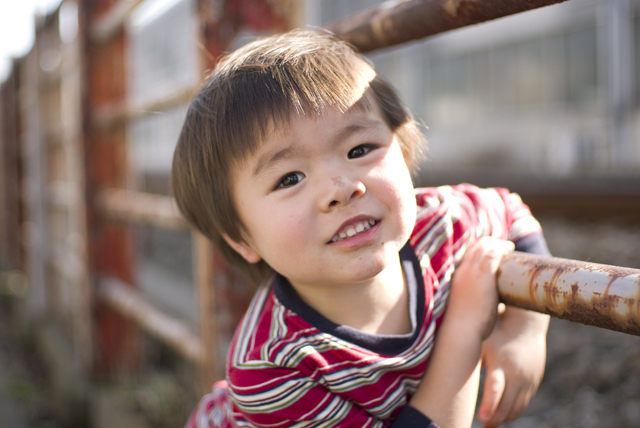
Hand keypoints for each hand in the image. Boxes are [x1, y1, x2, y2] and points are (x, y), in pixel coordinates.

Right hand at [447, 237, 514, 339]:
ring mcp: (472, 272)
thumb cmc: (464, 324)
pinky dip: (501, 249)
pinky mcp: (483, 276)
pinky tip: (509, 250)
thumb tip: (480, 304)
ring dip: (497, 245)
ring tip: (509, 248)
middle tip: (503, 248)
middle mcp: (463, 271)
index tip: (491, 253)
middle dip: (490, 244)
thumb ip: (471, 299)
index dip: (480, 251)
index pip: (468, 256)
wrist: (461, 330)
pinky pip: (493, 254)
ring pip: (484, 247)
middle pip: (476, 248)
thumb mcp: (465, 306)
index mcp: (457, 277)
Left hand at [478, 307, 548, 427]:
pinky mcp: (534, 381)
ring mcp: (528, 379)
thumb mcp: (480, 340)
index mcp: (500, 363)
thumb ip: (468, 355)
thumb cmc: (495, 330)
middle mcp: (517, 374)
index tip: (481, 419)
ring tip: (490, 423)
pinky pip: (524, 401)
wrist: (526, 322)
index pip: (495, 389)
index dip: (489, 407)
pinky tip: (502, 413)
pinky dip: (513, 409)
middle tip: (482, 427)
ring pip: (517, 407)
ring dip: (504, 417)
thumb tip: (443, 366)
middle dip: (494, 419)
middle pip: (507, 405)